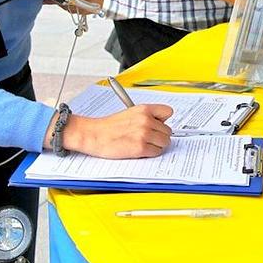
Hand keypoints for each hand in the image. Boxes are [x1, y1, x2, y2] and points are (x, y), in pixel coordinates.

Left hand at [52, 0, 108, 13]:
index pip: (68, 1)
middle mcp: (92, 2)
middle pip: (70, 7)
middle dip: (62, 2)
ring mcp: (95, 7)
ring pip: (75, 11)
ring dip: (68, 6)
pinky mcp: (96, 9)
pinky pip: (82, 12)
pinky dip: (75, 7)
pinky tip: (72, 0)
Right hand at [55, 104, 174, 157]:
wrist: (95, 135)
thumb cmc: (109, 126)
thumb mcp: (130, 113)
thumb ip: (146, 116)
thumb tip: (161, 124)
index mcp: (144, 109)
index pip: (168, 112)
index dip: (163, 120)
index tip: (159, 125)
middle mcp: (146, 120)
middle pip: (168, 131)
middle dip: (159, 136)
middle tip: (147, 138)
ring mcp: (144, 134)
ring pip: (165, 142)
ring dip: (156, 145)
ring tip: (144, 144)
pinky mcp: (140, 148)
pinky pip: (157, 152)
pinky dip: (150, 153)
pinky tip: (140, 150)